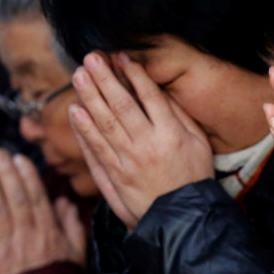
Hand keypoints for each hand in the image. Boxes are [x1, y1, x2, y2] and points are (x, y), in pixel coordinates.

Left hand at [0, 150, 87, 273]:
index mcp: (48, 233)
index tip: (20, 159)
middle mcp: (26, 236)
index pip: (36, 199)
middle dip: (5, 174)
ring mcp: (5, 247)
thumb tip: (65, 203)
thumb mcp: (75, 253)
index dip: (27, 177)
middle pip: (14, 199)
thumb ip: (72, 226)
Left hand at [68, 51, 212, 228]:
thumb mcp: (199, 142)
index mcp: (171, 134)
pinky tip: (75, 111)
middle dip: (105, 79)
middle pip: (121, 106)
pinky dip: (83, 130)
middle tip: (91, 58)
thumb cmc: (194, 175)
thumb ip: (178, 116)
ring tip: (79, 76)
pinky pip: (95, 149)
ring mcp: (128, 161)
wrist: (182, 217)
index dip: (134, 74)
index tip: (121, 56)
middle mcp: (148, 145)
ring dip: (89, 97)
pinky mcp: (115, 176)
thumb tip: (157, 90)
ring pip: (103, 124)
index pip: (150, 97)